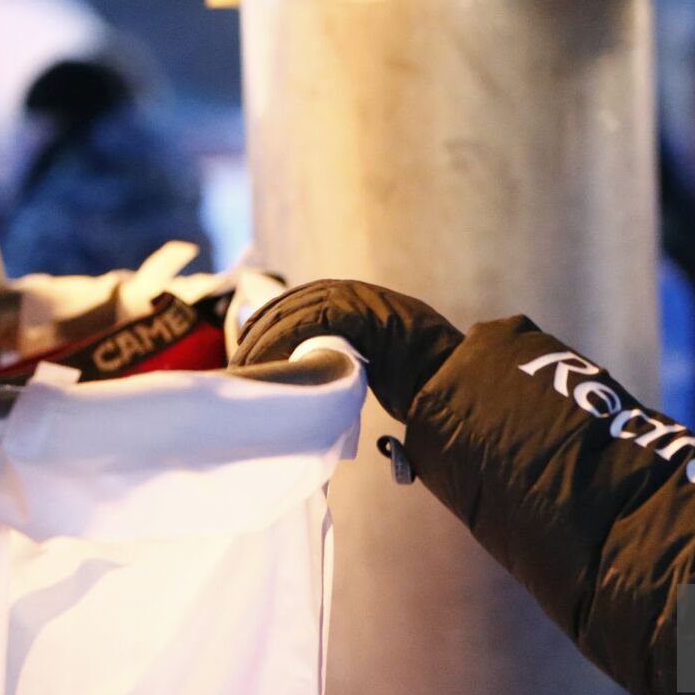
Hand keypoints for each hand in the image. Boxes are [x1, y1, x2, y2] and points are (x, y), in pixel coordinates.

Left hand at [233, 279, 462, 420]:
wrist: (456, 387)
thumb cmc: (426, 389)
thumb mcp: (384, 372)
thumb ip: (358, 369)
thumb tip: (332, 400)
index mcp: (365, 304)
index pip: (304, 301)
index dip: (272, 321)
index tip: (248, 346)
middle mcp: (360, 293)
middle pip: (293, 302)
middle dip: (260, 331)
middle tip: (238, 364)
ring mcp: (362, 298)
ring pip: (295, 309)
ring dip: (264, 340)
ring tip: (244, 369)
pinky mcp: (361, 310)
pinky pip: (307, 319)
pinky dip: (281, 339)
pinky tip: (265, 363)